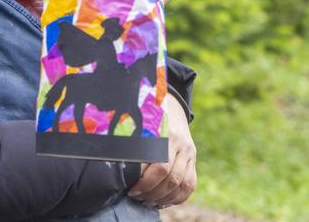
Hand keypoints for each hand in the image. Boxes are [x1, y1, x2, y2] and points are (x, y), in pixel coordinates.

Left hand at [127, 93, 196, 207]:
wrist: (170, 105)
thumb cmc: (146, 116)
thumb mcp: (138, 123)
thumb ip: (130, 141)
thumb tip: (115, 162)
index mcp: (164, 133)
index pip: (158, 165)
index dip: (144, 182)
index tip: (130, 189)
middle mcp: (179, 143)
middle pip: (170, 177)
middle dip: (152, 192)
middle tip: (137, 198)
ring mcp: (189, 151)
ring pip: (182, 183)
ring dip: (164, 197)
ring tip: (148, 202)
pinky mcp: (193, 158)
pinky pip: (191, 183)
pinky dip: (178, 197)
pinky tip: (164, 201)